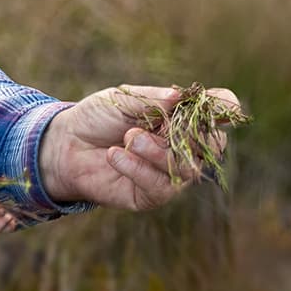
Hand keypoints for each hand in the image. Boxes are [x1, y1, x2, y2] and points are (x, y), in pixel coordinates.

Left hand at [38, 85, 241, 208]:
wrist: (66, 145)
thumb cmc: (98, 117)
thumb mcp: (122, 99)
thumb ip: (152, 99)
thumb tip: (180, 96)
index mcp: (181, 116)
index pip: (217, 111)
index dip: (224, 108)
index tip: (221, 105)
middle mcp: (183, 146)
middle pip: (213, 145)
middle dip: (190, 134)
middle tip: (161, 125)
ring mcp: (169, 172)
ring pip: (187, 168)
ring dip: (158, 151)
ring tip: (129, 138)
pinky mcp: (151, 194)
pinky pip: (160, 186)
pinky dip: (138, 168)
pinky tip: (116, 155)